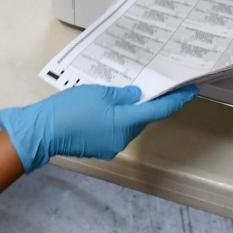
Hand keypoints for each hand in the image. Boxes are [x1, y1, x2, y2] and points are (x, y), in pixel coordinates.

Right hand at [0, 83, 198, 172]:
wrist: (42, 132)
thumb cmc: (70, 109)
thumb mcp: (97, 92)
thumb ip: (122, 94)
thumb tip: (137, 96)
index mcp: (125, 122)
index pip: (158, 110)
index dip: (176, 101)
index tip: (191, 91)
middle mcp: (122, 138)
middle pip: (142, 119)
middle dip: (147, 103)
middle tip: (150, 85)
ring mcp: (110, 146)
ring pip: (127, 125)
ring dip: (128, 111)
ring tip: (119, 94)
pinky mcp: (99, 147)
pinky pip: (114, 130)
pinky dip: (114, 119)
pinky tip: (104, 108)